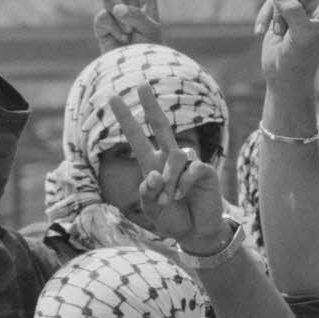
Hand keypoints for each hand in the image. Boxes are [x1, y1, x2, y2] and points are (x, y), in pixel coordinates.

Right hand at [93, 0, 160, 53]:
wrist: (137, 69)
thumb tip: (116, 7)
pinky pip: (104, 16)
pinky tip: (121, 38)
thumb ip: (137, 15)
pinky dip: (115, 28)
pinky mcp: (101, 23)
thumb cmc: (150, 50)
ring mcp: (112, 11)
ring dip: (119, 12)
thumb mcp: (152, 31)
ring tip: (128, 30)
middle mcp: (127, 0)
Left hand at [107, 82, 226, 250]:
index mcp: (152, 165)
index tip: (113, 98)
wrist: (196, 232)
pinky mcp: (205, 171)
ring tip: (169, 200)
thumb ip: (147, 192)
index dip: (126, 119)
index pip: (137, 138)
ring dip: (169, 180)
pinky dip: (183, 183)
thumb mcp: (151, 210)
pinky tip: (182, 196)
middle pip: (162, 126)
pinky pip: (192, 168)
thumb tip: (154, 174)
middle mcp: (170, 159)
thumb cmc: (172, 219)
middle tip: (141, 84)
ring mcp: (189, 163)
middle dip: (151, 105)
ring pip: (176, 156)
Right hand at [255, 0, 318, 87]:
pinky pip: (269, 1)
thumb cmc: (298, 61)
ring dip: (276, 13)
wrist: (283, 77)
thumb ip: (293, 13)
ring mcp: (300, 5)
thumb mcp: (300, 39)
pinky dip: (264, 16)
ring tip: (281, 34)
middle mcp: (318, 5)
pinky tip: (262, 34)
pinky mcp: (282, 9)